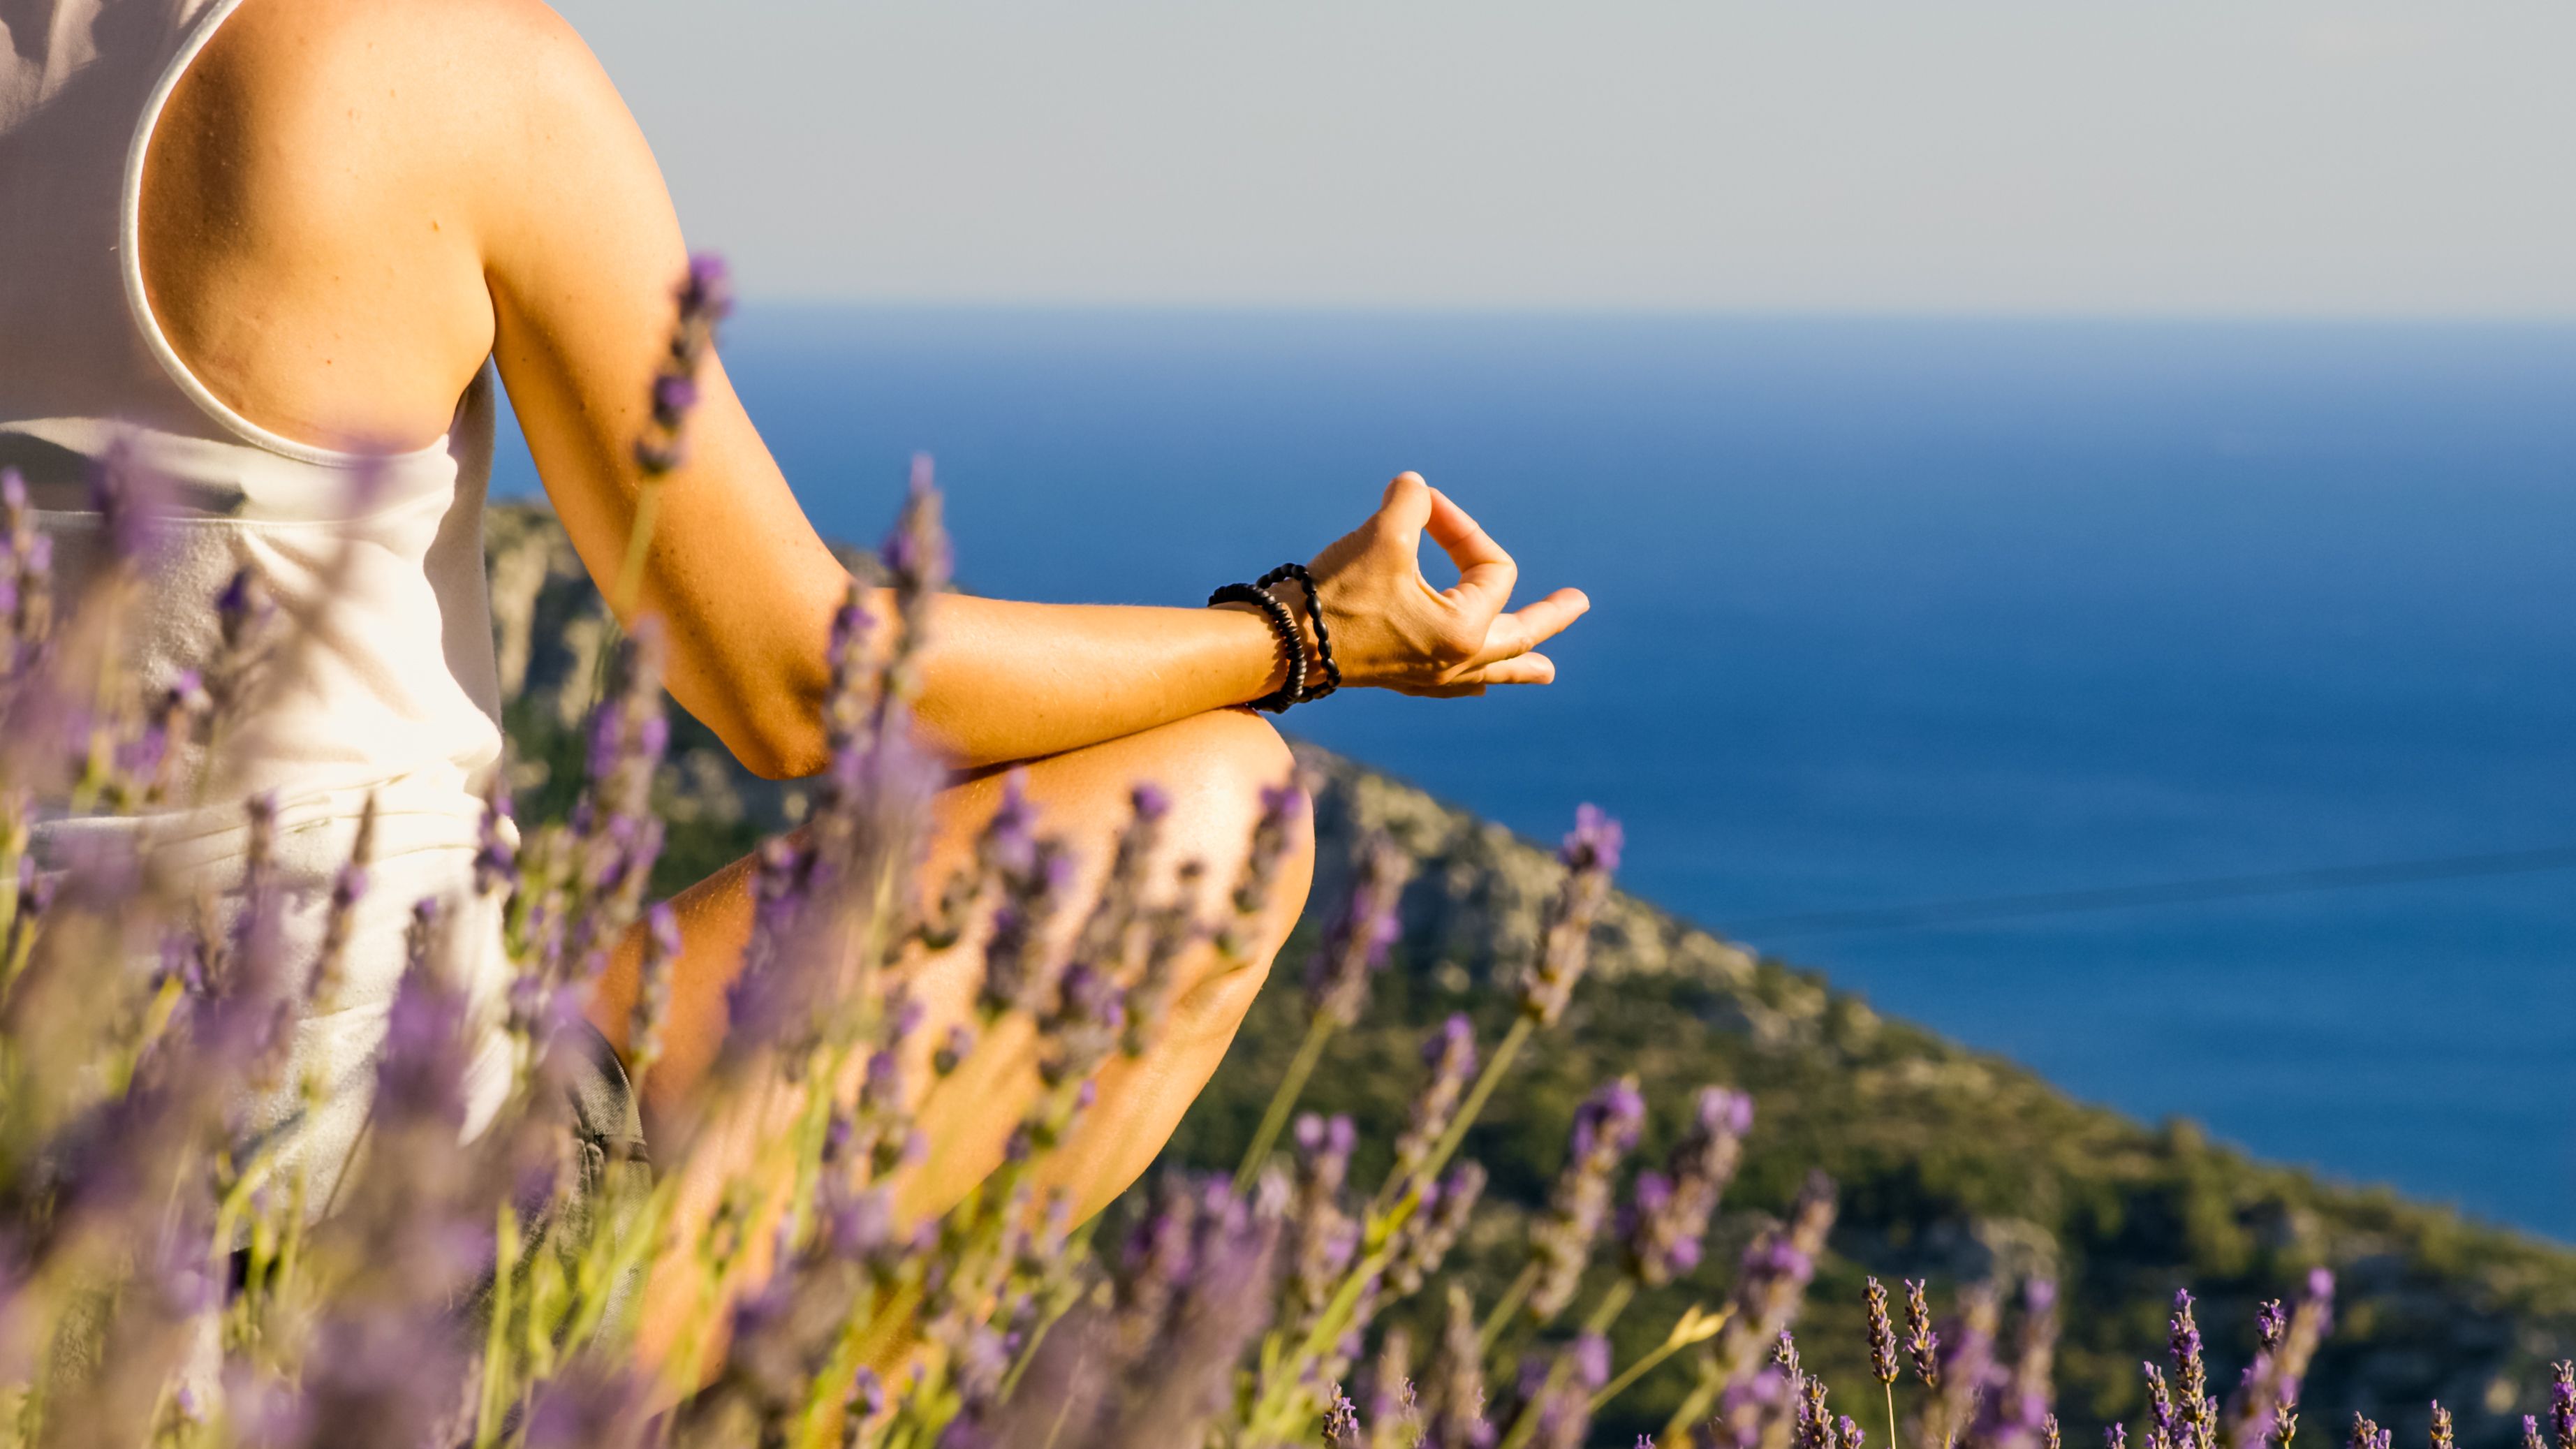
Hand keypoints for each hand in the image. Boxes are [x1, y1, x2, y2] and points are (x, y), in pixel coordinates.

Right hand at [1302, 472, 1589, 697]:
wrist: (1283, 644)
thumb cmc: (1336, 593)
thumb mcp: (1381, 534)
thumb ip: (1411, 502)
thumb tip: (1416, 490)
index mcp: (1463, 629)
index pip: (1489, 565)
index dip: (1462, 527)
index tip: (1422, 507)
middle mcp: (1456, 660)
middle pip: (1518, 635)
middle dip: (1550, 617)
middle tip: (1580, 603)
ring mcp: (1430, 675)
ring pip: (1490, 670)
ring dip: (1519, 663)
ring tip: (1548, 671)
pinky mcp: (1401, 678)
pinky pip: (1453, 683)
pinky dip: (1473, 678)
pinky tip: (1477, 683)